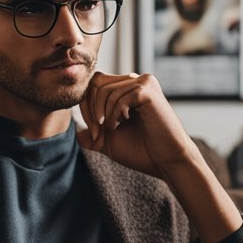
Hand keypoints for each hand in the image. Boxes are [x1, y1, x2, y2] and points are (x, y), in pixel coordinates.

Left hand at [77, 72, 198, 178]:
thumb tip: (76, 132)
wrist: (166, 162)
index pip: (94, 85)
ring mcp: (143, 83)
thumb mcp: (109, 142)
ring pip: (105, 90)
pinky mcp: (148, 90)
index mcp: (127, 90)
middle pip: (96, 82)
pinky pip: (119, 96)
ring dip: (102, 115)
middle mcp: (135, 81)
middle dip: (90, 110)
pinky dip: (115, 113)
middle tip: (96, 133)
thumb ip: (93, 135)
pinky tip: (122, 124)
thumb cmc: (142, 152)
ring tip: (112, 130)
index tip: (93, 133)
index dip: (86, 107)